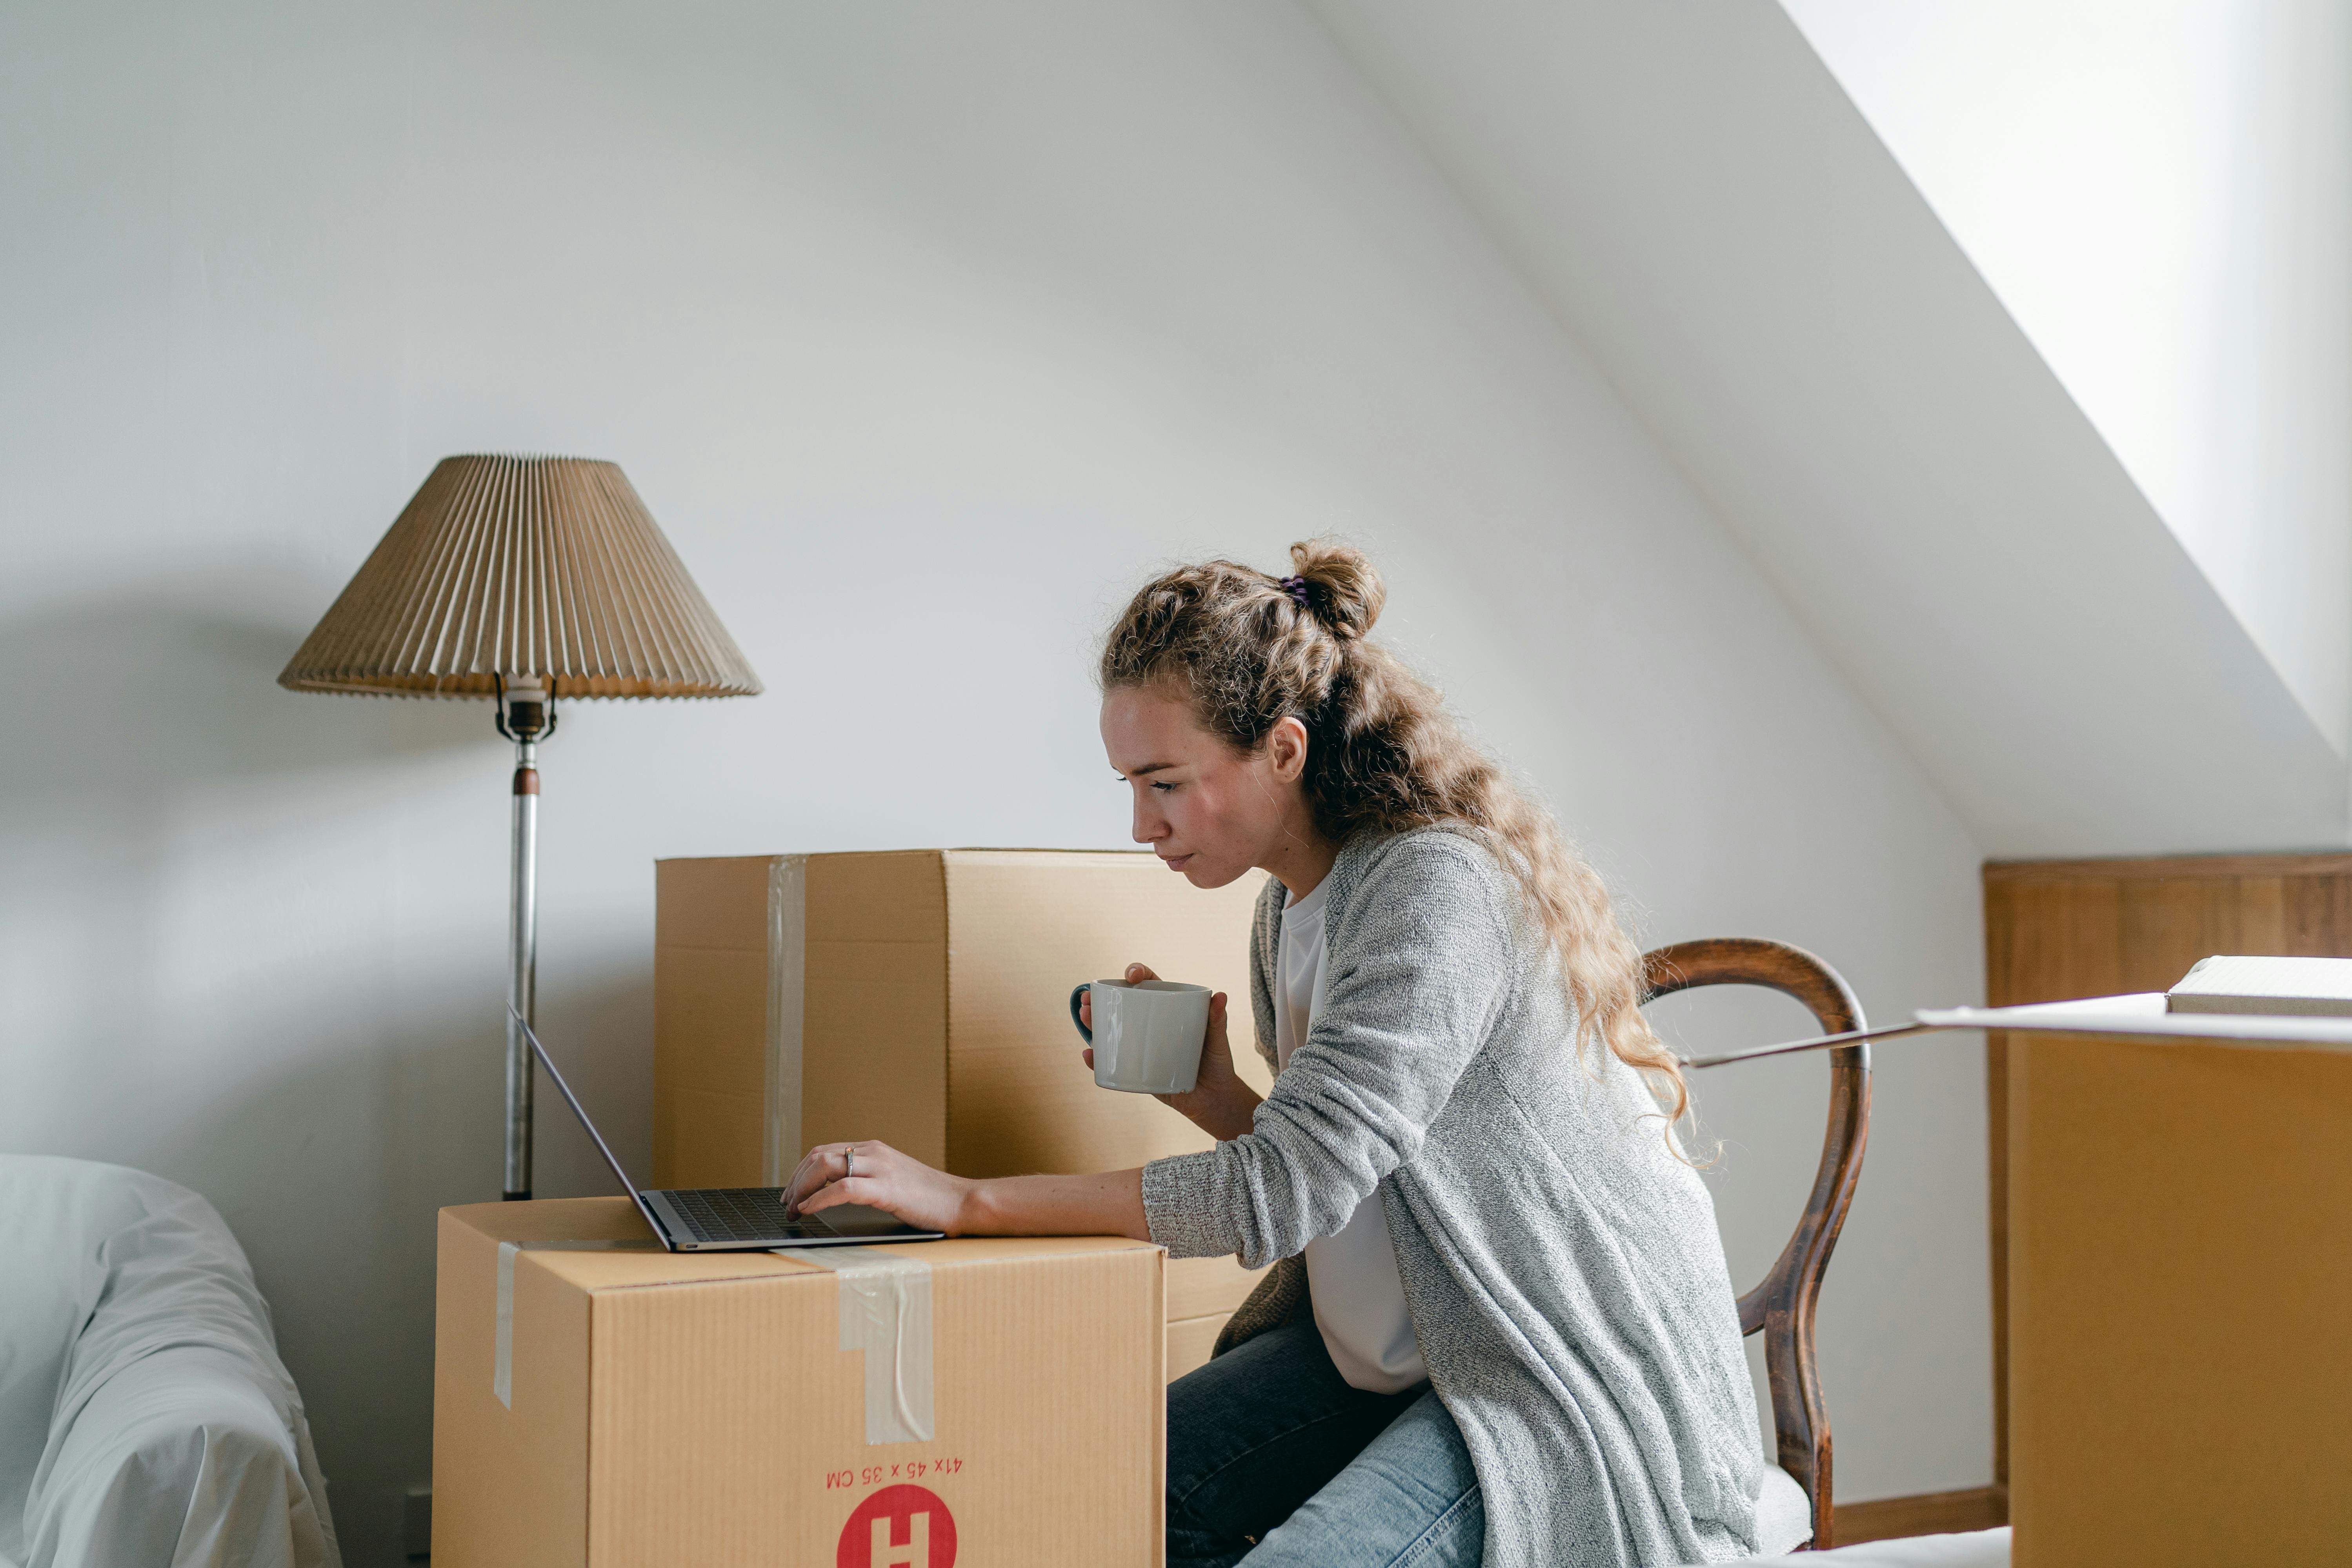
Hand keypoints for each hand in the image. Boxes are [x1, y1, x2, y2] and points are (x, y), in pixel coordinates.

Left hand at [786, 1140, 975, 1234]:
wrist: (961, 1202)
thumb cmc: (929, 1198)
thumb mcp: (892, 1179)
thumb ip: (867, 1178)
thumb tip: (834, 1191)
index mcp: (873, 1149)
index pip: (824, 1151)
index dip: (800, 1172)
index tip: (791, 1193)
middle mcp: (874, 1152)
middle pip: (819, 1156)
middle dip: (795, 1181)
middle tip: (786, 1205)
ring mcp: (880, 1168)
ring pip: (826, 1166)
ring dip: (801, 1189)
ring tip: (793, 1209)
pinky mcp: (887, 1188)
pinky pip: (843, 1189)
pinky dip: (819, 1199)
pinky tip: (809, 1210)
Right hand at [1081, 963, 1262, 1142]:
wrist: (1214, 1100)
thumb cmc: (1217, 1063)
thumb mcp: (1217, 1039)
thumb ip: (1218, 1019)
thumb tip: (1220, 996)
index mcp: (1168, 1009)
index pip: (1149, 984)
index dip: (1136, 974)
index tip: (1131, 975)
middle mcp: (1150, 1025)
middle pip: (1121, 1005)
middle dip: (1101, 998)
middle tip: (1088, 997)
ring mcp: (1141, 1048)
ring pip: (1112, 1031)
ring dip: (1093, 1022)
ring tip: (1085, 1015)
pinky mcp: (1137, 1070)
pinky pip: (1114, 1062)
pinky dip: (1099, 1059)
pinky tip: (1090, 1054)